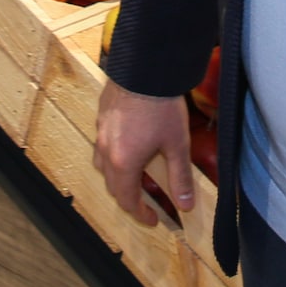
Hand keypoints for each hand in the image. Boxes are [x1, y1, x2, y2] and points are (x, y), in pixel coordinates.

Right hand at [93, 79, 194, 226]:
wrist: (144, 67)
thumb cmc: (161, 105)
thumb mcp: (177, 144)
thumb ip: (180, 177)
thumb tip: (185, 205)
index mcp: (124, 162)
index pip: (126, 199)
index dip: (140, 213)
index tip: (153, 219)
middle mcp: (106, 149)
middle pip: (112, 184)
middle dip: (128, 196)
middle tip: (145, 201)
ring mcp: (101, 131)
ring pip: (102, 163)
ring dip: (116, 175)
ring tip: (134, 173)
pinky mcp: (101, 114)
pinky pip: (101, 142)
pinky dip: (112, 152)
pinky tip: (128, 142)